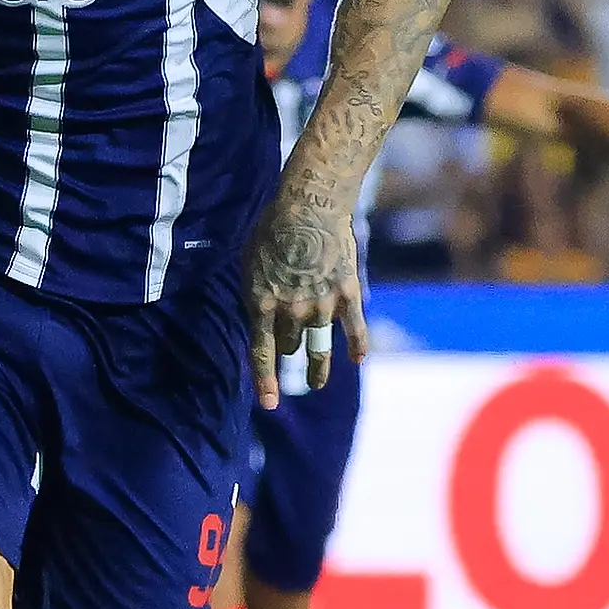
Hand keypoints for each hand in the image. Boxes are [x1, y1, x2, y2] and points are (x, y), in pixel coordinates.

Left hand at [241, 182, 365, 410]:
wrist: (309, 205)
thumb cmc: (272, 229)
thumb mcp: (249, 263)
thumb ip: (256, 295)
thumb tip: (259, 319)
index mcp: (261, 303)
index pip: (262, 353)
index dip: (265, 381)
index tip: (270, 403)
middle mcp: (291, 311)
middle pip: (289, 345)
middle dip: (286, 348)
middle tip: (287, 348)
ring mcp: (322, 306)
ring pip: (318, 346)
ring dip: (316, 367)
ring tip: (315, 382)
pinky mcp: (348, 295)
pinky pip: (355, 330)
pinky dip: (358, 346)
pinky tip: (358, 359)